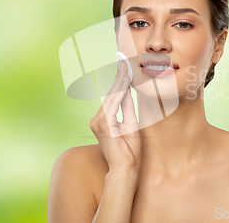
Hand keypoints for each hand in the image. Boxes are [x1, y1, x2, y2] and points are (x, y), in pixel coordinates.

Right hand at [90, 60, 140, 178]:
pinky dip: (120, 91)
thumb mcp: (130, 124)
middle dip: (118, 76)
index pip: (112, 96)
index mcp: (103, 120)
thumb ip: (127, 108)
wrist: (126, 169)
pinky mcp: (103, 125)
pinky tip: (125, 80)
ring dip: (120, 80)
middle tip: (124, 59)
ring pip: (112, 96)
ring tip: (126, 65)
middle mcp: (97, 120)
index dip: (119, 81)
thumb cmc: (129, 151)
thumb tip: (128, 92)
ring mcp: (98, 122)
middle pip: (111, 93)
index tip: (124, 66)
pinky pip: (113, 104)